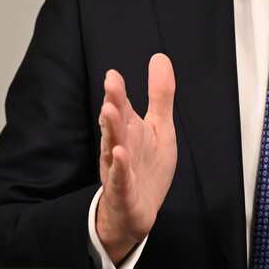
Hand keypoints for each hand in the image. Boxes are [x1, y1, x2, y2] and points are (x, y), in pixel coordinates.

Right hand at [95, 54, 176, 264]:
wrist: (136, 211)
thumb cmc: (145, 166)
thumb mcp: (159, 128)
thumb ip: (160, 95)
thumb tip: (160, 57)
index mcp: (129, 129)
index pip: (122, 106)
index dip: (117, 91)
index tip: (113, 74)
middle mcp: (121, 144)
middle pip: (116, 122)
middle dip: (113, 103)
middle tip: (111, 84)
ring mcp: (119, 168)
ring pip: (113, 146)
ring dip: (111, 130)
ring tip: (109, 112)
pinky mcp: (123, 190)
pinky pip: (120, 178)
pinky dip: (120, 167)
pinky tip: (119, 154)